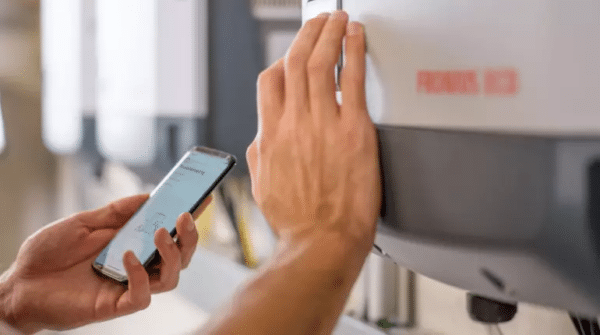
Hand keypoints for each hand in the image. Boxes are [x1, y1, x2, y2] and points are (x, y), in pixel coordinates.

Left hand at [0, 194, 210, 333]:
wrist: (19, 282)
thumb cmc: (48, 252)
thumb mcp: (84, 221)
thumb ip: (117, 211)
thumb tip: (149, 196)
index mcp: (132, 243)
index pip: (169, 232)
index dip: (189, 217)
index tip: (203, 197)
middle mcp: (137, 265)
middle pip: (180, 257)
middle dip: (190, 237)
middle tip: (185, 215)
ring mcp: (128, 285)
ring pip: (171, 278)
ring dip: (173, 255)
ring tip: (161, 233)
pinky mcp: (115, 305)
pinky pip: (142, 296)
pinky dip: (141, 274)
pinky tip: (128, 256)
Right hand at [247, 11, 380, 252]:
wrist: (323, 241)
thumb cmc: (298, 220)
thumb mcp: (264, 185)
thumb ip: (262, 151)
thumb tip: (263, 134)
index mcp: (270, 135)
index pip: (270, 81)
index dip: (282, 60)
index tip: (294, 56)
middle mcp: (294, 124)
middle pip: (296, 62)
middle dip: (308, 34)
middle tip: (319, 21)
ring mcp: (323, 125)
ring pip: (321, 63)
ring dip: (329, 33)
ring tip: (337, 19)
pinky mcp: (354, 131)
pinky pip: (353, 80)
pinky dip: (354, 52)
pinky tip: (357, 37)